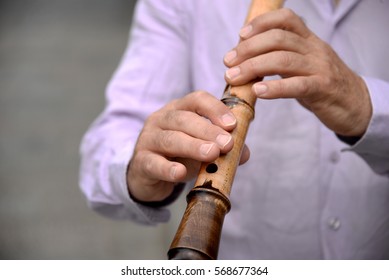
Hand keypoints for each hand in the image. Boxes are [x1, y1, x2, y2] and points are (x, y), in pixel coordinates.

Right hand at [127, 91, 249, 202]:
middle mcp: (161, 119)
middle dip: (208, 130)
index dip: (215, 109)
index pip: (196, 100)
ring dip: (192, 146)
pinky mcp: (141, 162)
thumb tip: (244, 153)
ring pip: (169, 139)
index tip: (233, 124)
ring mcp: (148, 139)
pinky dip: (167, 168)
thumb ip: (222, 148)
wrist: (147, 174)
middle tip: (227, 144)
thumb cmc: (178, 155)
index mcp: (179, 110)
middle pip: (183, 119)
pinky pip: (153, 163)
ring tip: (211, 154)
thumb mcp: (201, 148)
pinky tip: (180, 173)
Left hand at [223, 8, 371, 136]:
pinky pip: (297, 85)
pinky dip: (275, 88)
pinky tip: (257, 91)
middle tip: (228, 61)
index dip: (261, 23)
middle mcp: (314, 49)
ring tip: (233, 77)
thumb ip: (279, 59)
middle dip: (248, 49)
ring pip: (283, 60)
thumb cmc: (320, 84)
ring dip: (253, 67)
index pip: (286, 19)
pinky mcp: (322, 89)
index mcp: (308, 40)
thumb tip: (244, 61)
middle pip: (278, 38)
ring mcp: (319, 68)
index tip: (240, 36)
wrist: (355, 103)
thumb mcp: (302, 65)